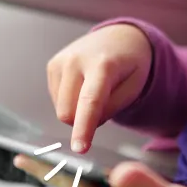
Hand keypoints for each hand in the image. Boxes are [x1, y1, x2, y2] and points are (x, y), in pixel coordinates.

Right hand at [47, 24, 152, 152]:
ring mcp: (61, 61)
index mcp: (102, 64)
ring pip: (60, 109)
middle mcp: (77, 60)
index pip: (90, 101)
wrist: (118, 37)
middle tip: (103, 106)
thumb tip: (87, 123)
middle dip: (83, 121)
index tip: (79, 149)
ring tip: (94, 91)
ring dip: (77, 111)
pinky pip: (56, 100)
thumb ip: (112, 108)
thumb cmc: (130, 65)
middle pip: (68, 112)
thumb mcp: (134, 87)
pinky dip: (70, 101)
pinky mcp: (52, 65)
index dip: (84, 128)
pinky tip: (82, 86)